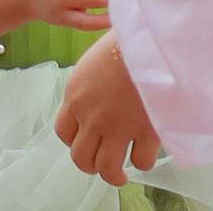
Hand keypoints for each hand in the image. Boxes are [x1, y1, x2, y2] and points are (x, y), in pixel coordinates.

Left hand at [55, 30, 159, 184]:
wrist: (148, 38)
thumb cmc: (123, 40)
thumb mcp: (93, 60)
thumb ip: (90, 85)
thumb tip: (97, 96)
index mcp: (75, 96)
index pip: (63, 132)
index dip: (75, 141)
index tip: (88, 139)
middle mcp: (91, 116)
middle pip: (81, 157)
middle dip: (91, 164)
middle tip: (104, 162)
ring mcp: (117, 126)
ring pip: (106, 168)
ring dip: (114, 175)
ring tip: (122, 174)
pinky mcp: (145, 130)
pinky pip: (140, 161)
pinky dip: (143, 161)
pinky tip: (146, 152)